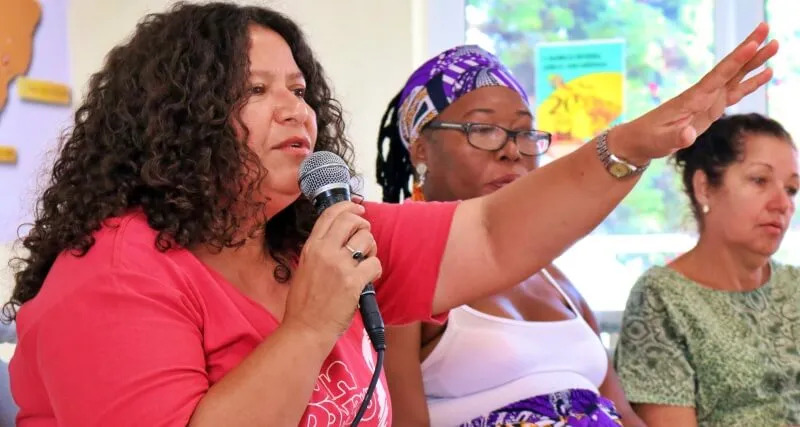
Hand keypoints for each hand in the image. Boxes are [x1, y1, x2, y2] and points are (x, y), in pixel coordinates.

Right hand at [283, 202, 381, 340]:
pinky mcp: (353, 281)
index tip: (358, 208)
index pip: (330, 214)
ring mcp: (339, 266)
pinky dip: (375, 270)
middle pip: (351, 220)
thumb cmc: (305, 303)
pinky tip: (367, 279)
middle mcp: (324, 252)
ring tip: (364, 262)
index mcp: (311, 247)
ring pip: (367, 239)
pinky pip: (375, 263)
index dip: (348, 206)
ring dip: (371, 249)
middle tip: (365, 237)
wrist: (305, 328)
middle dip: (363, 225)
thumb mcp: (305, 267)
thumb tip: (341, 236)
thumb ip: (320, 249)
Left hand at [611, 22, 777, 164]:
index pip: (718, 76)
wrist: (640, 140)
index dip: (736, 60)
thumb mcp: (662, 141)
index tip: (752, 44)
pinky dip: (751, 82)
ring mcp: (708, 100)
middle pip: (730, 68)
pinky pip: (735, 92)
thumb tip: (688, 136)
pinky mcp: (711, 108)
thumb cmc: (650, 139)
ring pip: (736, 76)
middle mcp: (703, 94)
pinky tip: (766, 73)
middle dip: (749, 50)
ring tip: (774, 45)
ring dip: (755, 61)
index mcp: (693, 98)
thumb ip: (677, 138)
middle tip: (766, 28)